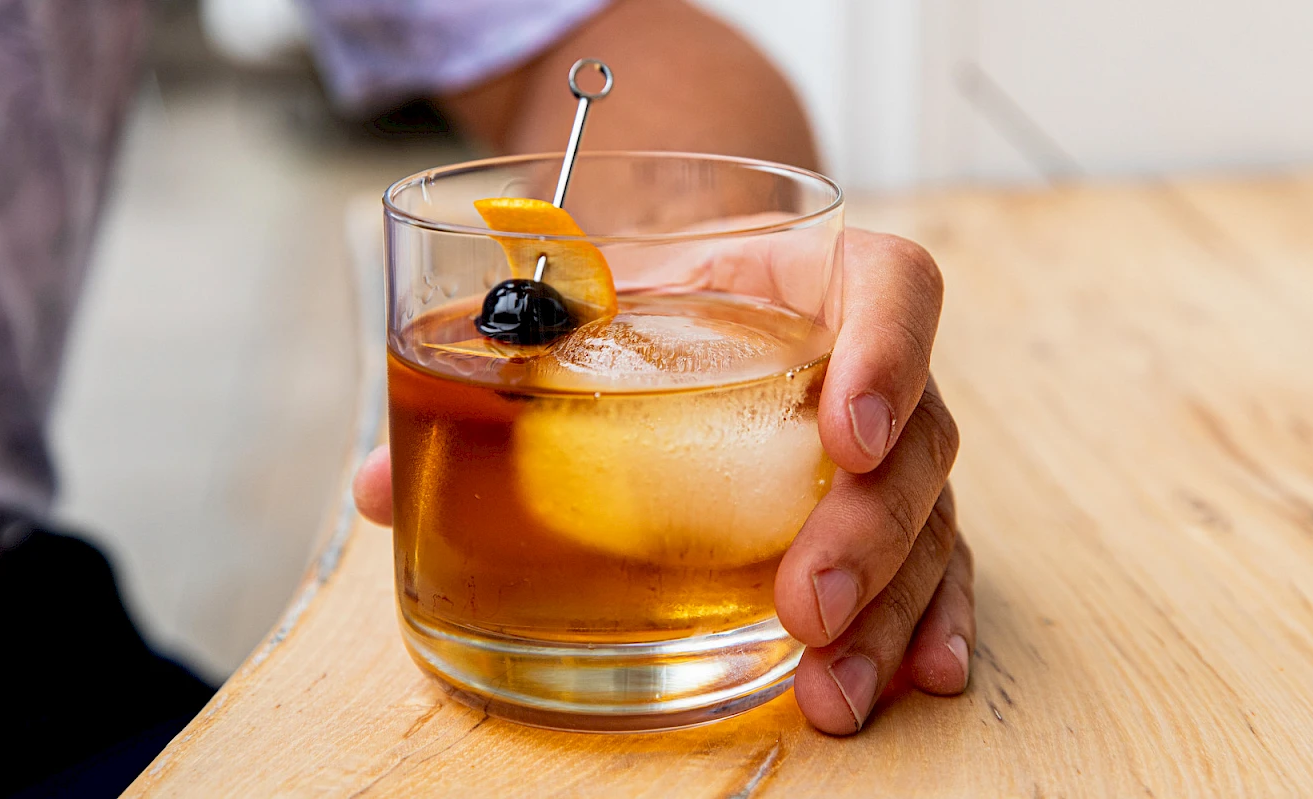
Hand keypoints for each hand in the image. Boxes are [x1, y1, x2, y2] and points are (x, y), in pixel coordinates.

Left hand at [352, 230, 970, 734]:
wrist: (670, 301)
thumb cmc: (631, 301)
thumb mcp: (573, 308)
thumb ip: (485, 373)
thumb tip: (379, 483)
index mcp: (800, 282)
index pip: (891, 286)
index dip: (888, 350)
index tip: (847, 430)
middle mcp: (863, 366)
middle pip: (919, 432)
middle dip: (870, 529)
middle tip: (803, 603)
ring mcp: (883, 448)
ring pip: (930, 519)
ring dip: (891, 608)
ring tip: (834, 687)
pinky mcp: (881, 518)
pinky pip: (933, 568)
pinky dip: (927, 624)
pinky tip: (918, 679)